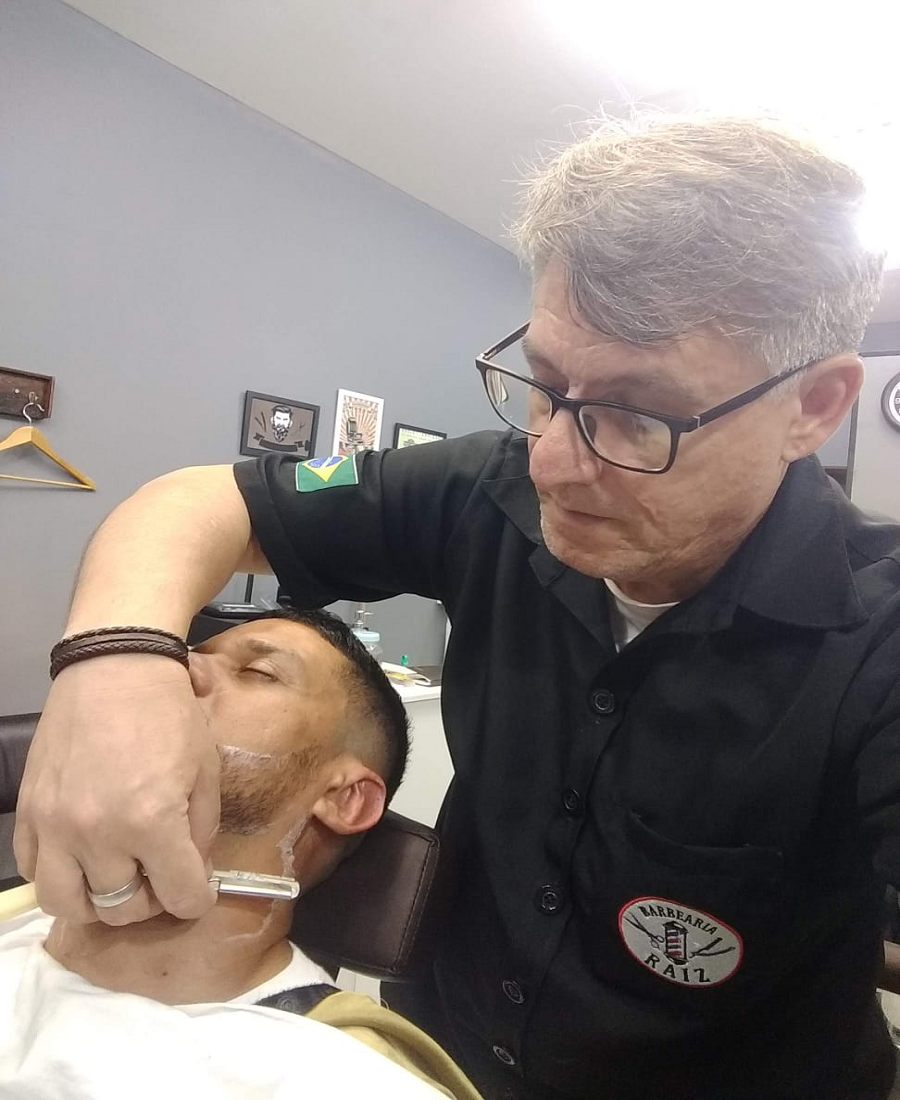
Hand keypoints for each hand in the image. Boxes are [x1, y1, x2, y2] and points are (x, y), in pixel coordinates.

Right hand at [14, 654, 219, 925]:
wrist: (115, 668)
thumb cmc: (169, 713)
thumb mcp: (206, 769)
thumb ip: (201, 831)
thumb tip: (193, 872)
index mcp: (151, 823)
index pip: (180, 898)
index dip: (196, 898)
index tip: (198, 888)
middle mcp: (98, 835)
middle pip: (123, 910)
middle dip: (151, 899)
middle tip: (160, 873)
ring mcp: (56, 827)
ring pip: (70, 905)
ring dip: (100, 900)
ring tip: (119, 872)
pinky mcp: (30, 814)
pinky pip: (35, 873)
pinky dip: (61, 875)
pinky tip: (83, 854)